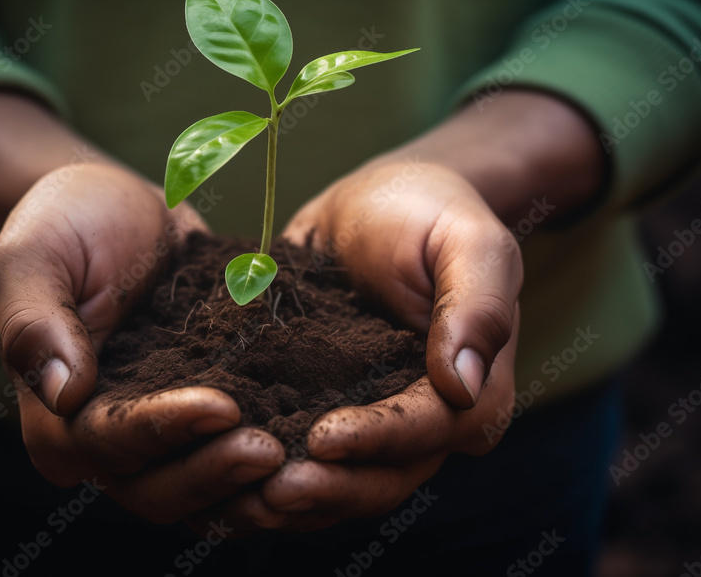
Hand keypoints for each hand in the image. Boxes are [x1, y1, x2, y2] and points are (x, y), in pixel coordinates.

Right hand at [0, 163, 284, 521]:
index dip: (162, 432)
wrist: (115, 208)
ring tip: (304, 454)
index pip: (106, 446)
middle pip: (159, 487)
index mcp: (55, 420)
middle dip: (215, 472)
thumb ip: (32, 322)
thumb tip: (63, 393)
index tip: (222, 406)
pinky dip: (275, 453)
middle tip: (273, 450)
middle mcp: (107, 443)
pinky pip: (235, 450)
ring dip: (250, 482)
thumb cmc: (61, 226)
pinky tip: (319, 436)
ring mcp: (161, 433)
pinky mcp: (204, 414)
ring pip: (204, 485)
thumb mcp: (28, 258)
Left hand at [234, 90, 602, 530]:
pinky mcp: (325, 408)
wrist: (380, 202)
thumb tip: (462, 385)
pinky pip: (303, 454)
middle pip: (385, 476)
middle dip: (330, 488)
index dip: (380, 441)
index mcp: (472, 387)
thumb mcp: (468, 241)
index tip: (325, 437)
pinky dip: (268, 470)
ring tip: (242, 498)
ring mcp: (373, 420)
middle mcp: (424, 418)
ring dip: (297, 497)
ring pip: (343, 481)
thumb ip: (477, 306)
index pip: (430, 431)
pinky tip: (223, 470)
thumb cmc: (432, 213)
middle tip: (271, 492)